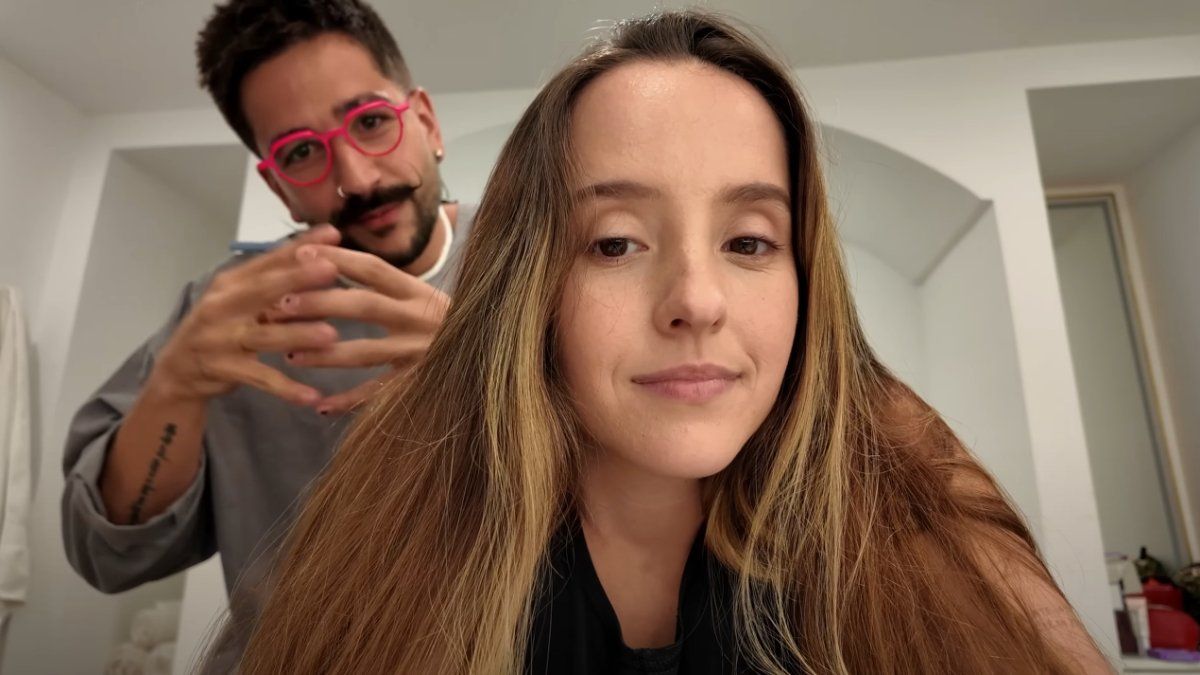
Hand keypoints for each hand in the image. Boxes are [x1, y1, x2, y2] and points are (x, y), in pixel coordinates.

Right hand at [151, 225, 345, 406]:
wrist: (178, 371)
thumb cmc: (223, 328)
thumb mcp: (243, 300)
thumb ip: (277, 282)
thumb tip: (324, 258)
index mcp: (231, 282)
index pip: (269, 259)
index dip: (299, 246)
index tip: (333, 232)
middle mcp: (223, 305)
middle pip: (263, 290)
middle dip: (297, 278)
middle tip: (332, 270)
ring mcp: (220, 337)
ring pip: (264, 335)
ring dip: (297, 335)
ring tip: (331, 335)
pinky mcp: (222, 368)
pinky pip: (259, 378)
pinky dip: (285, 388)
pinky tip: (312, 397)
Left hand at [265, 245, 449, 413]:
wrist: (493, 355)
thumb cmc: (450, 326)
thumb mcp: (426, 300)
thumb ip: (389, 288)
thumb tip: (336, 263)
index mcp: (419, 292)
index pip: (373, 269)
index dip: (337, 259)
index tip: (300, 254)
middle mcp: (420, 319)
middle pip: (364, 305)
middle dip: (320, 303)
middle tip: (280, 304)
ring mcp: (420, 353)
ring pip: (366, 353)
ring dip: (325, 355)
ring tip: (290, 356)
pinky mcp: (422, 384)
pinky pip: (380, 394)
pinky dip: (350, 401)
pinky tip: (320, 405)